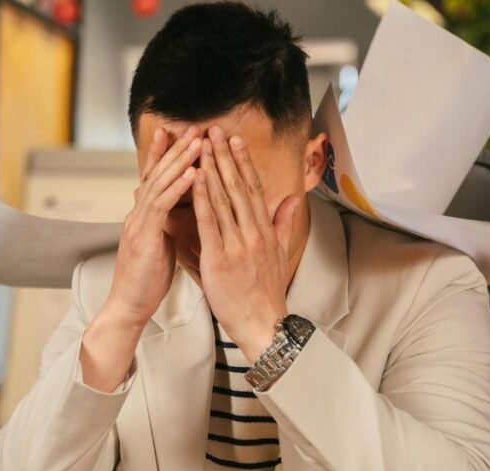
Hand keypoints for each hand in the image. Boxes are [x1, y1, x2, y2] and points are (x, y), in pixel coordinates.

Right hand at [102, 125, 201, 327]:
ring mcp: (139, 223)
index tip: (177, 133)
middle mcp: (138, 213)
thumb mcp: (158, 245)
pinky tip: (193, 173)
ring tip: (198, 141)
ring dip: (179, 160)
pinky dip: (178, 187)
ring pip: (159, 183)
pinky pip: (162, 206)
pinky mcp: (144, 236)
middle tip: (191, 126)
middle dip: (174, 148)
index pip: (155, 178)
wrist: (129, 305)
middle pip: (157, 173)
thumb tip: (173, 212)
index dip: (164, 154)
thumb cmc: (146, 280)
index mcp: (143, 216)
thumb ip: (164, 224)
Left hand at [191, 126, 300, 361]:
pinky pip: (210, 223)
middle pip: (239, 186)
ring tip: (203, 145)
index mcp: (265, 231)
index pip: (253, 189)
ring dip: (212, 169)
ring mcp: (238, 244)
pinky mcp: (220, 258)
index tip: (235, 140)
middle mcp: (253, 233)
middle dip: (226, 156)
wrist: (262, 322)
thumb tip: (292, 200)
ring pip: (224, 199)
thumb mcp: (281, 254)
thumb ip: (284, 224)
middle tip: (216, 130)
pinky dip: (202, 198)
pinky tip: (196, 179)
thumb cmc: (267, 292)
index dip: (243, 162)